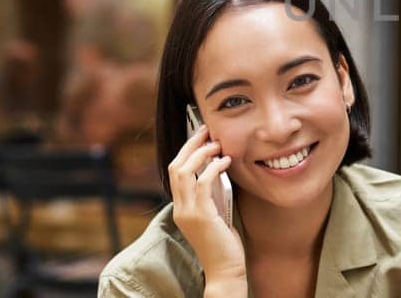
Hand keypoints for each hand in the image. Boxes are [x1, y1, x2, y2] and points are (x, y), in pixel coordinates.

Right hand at [168, 125, 247, 291]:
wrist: (225, 269)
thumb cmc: (224, 242)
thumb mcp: (216, 212)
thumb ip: (212, 193)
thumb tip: (218, 168)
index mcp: (181, 207)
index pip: (175, 171)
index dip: (186, 151)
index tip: (202, 136)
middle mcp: (180, 208)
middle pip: (175, 167)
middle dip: (191, 145)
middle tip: (207, 130)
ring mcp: (188, 213)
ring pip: (184, 172)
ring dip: (201, 153)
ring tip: (217, 144)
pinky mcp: (201, 217)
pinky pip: (202, 184)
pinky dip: (213, 168)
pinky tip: (226, 161)